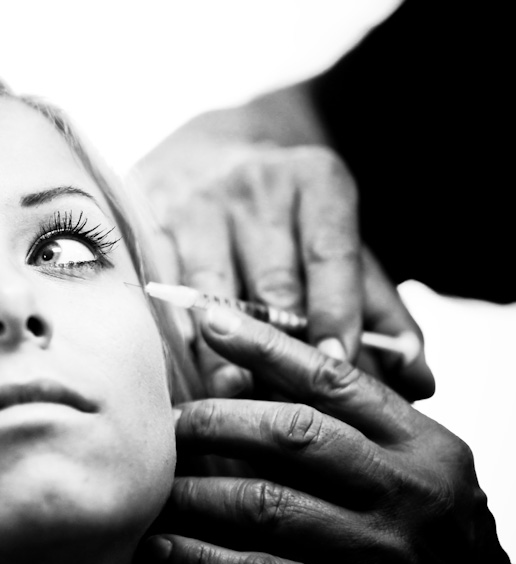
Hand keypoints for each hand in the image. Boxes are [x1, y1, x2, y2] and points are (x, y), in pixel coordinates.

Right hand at [130, 124, 433, 399]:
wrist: (211, 154)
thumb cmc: (287, 216)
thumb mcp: (341, 241)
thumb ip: (379, 308)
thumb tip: (420, 380)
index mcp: (314, 179)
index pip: (330, 252)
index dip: (334, 312)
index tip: (336, 366)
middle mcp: (253, 186)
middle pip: (270, 282)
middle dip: (280, 348)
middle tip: (291, 407)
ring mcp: (194, 204)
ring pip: (209, 293)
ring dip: (221, 350)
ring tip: (234, 397)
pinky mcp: (145, 223)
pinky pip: (160, 290)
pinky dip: (174, 334)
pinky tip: (183, 373)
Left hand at [136, 305, 512, 563]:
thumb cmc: (427, 518)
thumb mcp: (412, 457)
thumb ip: (346, 419)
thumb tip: (241, 376)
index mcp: (418, 441)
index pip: (331, 379)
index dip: (264, 345)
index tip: (207, 318)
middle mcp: (403, 489)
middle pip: (290, 434)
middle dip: (215, 422)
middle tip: (169, 421)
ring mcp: (380, 549)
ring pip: (266, 503)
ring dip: (196, 492)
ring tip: (157, 484)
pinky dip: (203, 559)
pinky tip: (163, 547)